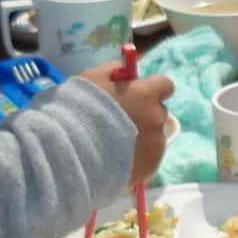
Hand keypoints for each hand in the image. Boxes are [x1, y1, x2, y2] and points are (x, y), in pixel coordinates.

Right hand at [79, 64, 174, 184]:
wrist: (71, 152)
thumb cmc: (79, 110)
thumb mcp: (91, 78)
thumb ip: (111, 70)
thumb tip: (123, 71)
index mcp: (145, 95)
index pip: (166, 85)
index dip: (152, 89)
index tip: (139, 94)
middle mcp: (156, 119)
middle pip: (159, 112)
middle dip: (145, 114)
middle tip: (121, 122)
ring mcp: (156, 145)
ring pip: (155, 137)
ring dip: (141, 137)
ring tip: (115, 145)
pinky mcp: (151, 167)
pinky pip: (148, 158)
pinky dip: (137, 157)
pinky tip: (117, 160)